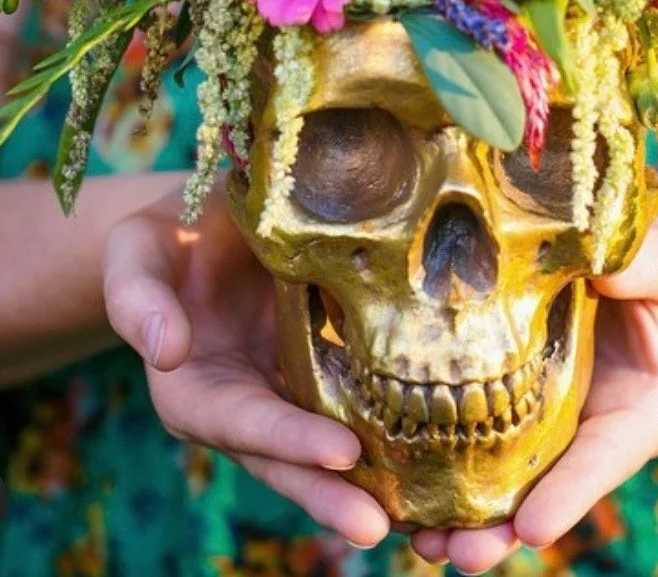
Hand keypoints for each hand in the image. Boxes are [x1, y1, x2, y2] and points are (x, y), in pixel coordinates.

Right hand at [103, 184, 389, 547]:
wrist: (216, 210)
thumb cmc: (169, 231)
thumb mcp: (137, 251)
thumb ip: (138, 299)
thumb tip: (164, 351)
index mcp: (196, 387)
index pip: (241, 422)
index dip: (287, 440)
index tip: (340, 453)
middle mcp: (247, 402)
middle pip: (288, 457)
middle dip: (330, 493)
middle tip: (378, 528)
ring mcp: (291, 388)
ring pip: (330, 442)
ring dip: (370, 480)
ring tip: (419, 516)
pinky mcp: (328, 363)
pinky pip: (359, 400)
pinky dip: (393, 428)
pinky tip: (437, 448)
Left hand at [411, 220, 657, 573]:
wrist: (641, 267)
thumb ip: (636, 271)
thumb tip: (600, 269)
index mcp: (640, 404)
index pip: (605, 455)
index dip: (571, 493)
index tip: (533, 528)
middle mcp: (590, 424)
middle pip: (546, 486)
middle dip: (502, 527)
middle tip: (459, 557)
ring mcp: (548, 414)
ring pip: (506, 475)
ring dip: (463, 514)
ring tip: (423, 544)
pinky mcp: (512, 393)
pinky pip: (478, 431)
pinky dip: (441, 462)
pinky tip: (399, 490)